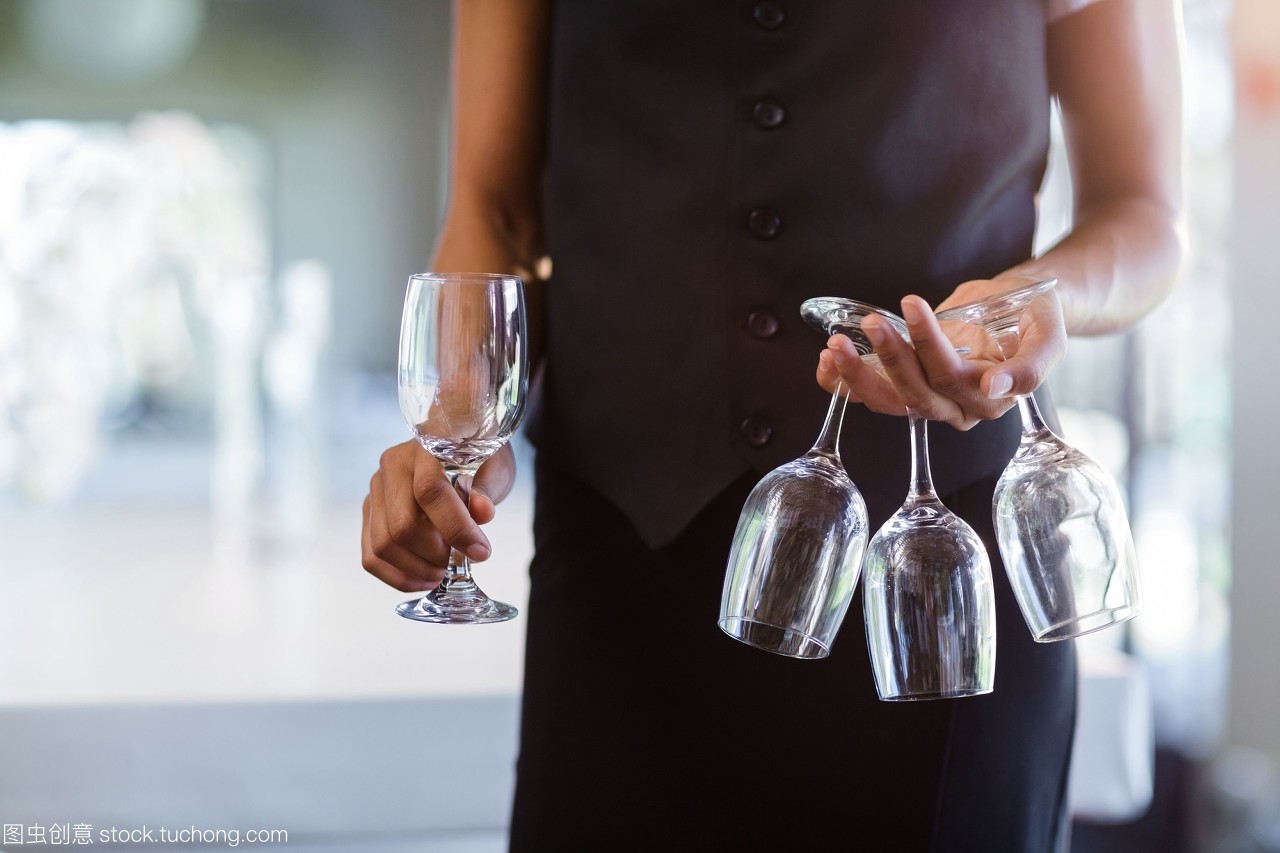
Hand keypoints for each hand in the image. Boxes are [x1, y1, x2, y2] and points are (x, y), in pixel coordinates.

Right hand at [361, 441, 516, 591]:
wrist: (458, 450)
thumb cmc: (479, 462)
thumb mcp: (493, 470)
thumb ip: (486, 491)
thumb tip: (482, 513)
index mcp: (424, 447)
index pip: (430, 491)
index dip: (456, 527)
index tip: (480, 551)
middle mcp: (392, 467)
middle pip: (402, 526)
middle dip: (435, 555)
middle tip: (459, 562)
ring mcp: (376, 491)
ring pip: (383, 545)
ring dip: (416, 569)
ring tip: (443, 572)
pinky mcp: (369, 513)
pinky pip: (371, 557)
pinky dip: (398, 576)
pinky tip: (424, 578)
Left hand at [815, 278, 1066, 430]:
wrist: (1020, 307)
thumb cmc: (1034, 316)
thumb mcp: (1048, 335)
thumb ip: (1030, 366)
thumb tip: (995, 387)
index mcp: (991, 399)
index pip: (954, 376)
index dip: (929, 343)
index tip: (911, 304)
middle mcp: (957, 408)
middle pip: (917, 393)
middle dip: (890, 357)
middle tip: (872, 322)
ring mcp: (927, 401)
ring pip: (888, 401)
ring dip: (857, 376)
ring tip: (836, 346)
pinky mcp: (904, 390)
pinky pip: (869, 397)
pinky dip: (842, 383)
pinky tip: (825, 363)